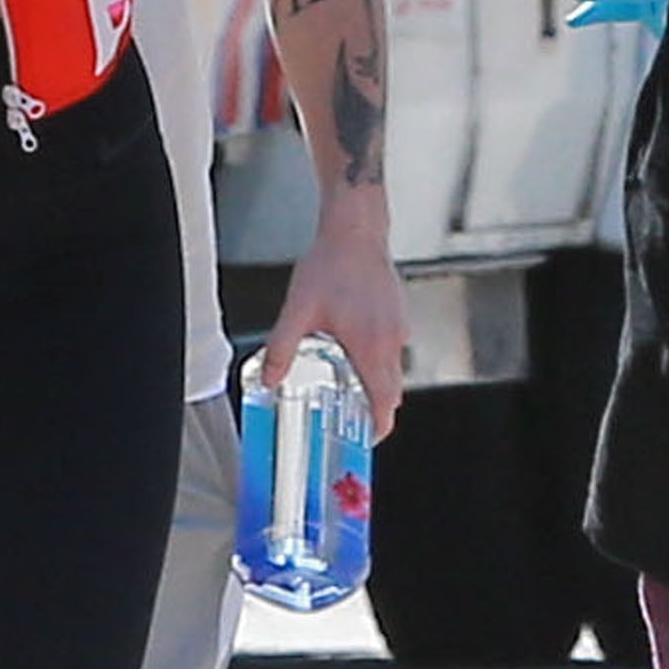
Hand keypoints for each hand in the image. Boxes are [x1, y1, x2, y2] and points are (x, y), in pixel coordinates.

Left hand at [257, 207, 406, 436]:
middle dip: (374, 408)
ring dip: (375, 381)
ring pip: (393, 369)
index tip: (366, 438)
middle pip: (392, 392)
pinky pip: (393, 348)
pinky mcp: (398, 313)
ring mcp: (398, 327)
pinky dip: (378, 357)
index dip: (378, 427)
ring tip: (346, 380)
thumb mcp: (297, 311)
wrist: (356, 230)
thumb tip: (269, 380)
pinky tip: (352, 343)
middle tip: (349, 416)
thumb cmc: (331, 266)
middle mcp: (391, 342)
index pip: (385, 403)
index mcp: (371, 348)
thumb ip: (282, 348)